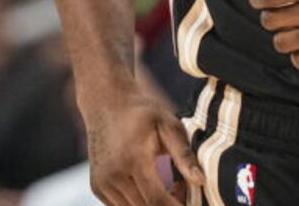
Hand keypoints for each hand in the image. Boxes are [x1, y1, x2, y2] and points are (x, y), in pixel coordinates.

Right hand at [83, 86, 203, 205]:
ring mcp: (102, 183)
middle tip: (180, 188)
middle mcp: (113, 175)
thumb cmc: (142, 113)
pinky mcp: (97, 187)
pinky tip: (150, 185)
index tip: (190, 203)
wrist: (106, 102)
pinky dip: (138, 204)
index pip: (156, 201)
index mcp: (134, 159)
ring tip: (167, 185)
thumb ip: (184, 155)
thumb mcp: (169, 126)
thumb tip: (201, 181)